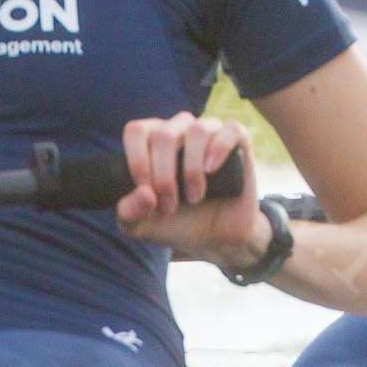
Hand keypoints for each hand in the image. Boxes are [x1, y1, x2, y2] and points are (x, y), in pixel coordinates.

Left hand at [115, 112, 265, 268]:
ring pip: (196, 130)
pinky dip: (220, 148)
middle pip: (164, 134)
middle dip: (163, 175)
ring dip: (191, 170)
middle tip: (169, 205)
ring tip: (194, 197)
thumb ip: (128, 212)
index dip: (137, 160)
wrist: (215, 237)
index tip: (146, 192)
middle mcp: (180, 130)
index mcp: (151, 142)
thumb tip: (144, 193)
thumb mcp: (140, 225)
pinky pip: (231, 129)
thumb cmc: (175, 223)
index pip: (137, 131)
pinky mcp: (238, 141)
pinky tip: (212, 170)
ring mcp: (210, 132)